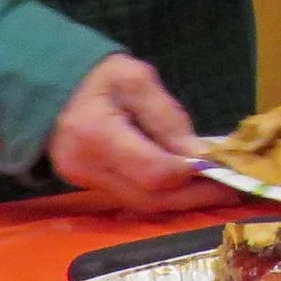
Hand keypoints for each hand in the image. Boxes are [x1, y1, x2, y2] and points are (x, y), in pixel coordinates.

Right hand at [46, 54, 233, 210]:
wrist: (49, 86)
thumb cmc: (97, 77)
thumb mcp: (137, 81)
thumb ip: (168, 118)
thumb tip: (200, 154)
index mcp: (97, 136)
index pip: (153, 171)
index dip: (191, 175)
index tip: (223, 168)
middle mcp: (86, 168)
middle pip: (149, 198)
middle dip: (194, 196)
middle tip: (231, 188)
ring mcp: (84, 182)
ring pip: (141, 204)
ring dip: (181, 200)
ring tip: (215, 188)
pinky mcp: (87, 186)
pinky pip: (131, 198)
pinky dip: (162, 194)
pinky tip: (186, 186)